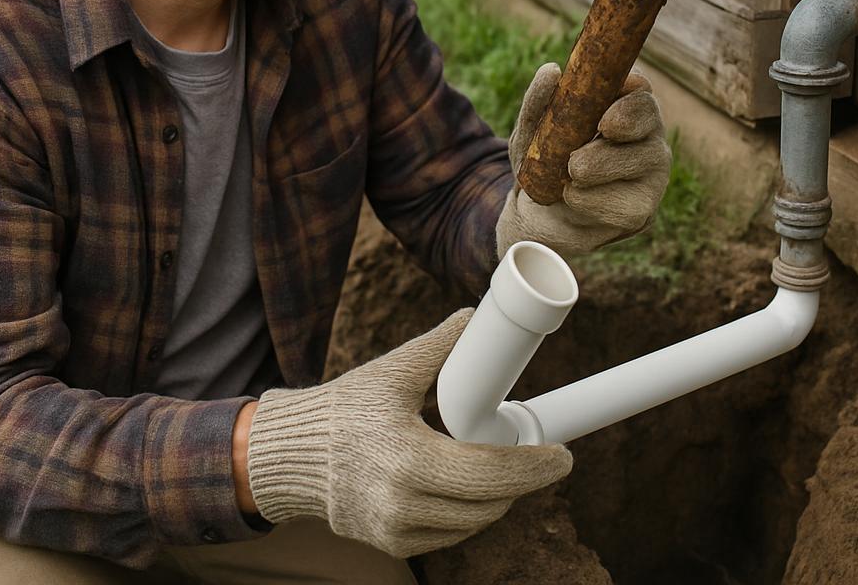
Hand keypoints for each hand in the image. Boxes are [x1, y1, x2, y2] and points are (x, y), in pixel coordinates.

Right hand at [246, 310, 571, 557]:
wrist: (294, 453)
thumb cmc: (345, 407)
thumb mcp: (393, 370)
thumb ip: (438, 346)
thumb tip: (474, 315)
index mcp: (408, 458)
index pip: (490, 473)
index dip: (534, 467)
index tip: (563, 457)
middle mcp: (401, 502)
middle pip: (488, 503)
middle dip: (522, 482)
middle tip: (540, 460)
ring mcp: (394, 529)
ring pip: (472, 524)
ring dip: (497, 499)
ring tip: (505, 467)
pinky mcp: (390, 543)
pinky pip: (448, 536)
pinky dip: (468, 514)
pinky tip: (472, 488)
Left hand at [496, 63, 670, 259]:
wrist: (539, 214)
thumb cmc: (544, 163)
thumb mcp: (532, 133)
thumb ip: (538, 103)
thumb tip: (551, 71)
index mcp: (622, 107)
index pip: (640, 90)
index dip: (628, 97)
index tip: (604, 115)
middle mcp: (646, 134)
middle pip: (651, 119)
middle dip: (624, 125)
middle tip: (594, 138)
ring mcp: (652, 172)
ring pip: (644, 159)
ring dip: (602, 166)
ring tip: (572, 173)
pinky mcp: (644, 208)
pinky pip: (627, 201)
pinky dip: (593, 200)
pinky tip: (572, 197)